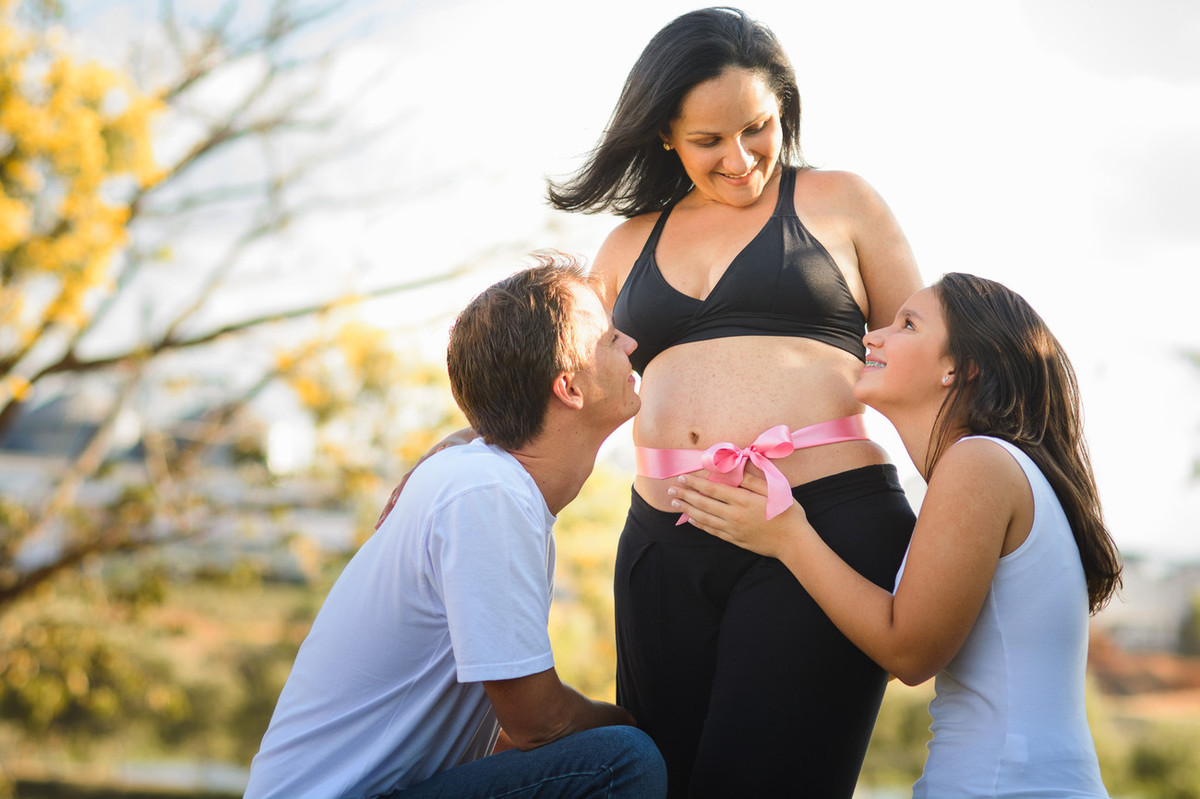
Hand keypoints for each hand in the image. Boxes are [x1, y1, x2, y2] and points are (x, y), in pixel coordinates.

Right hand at [375, 427, 476, 528]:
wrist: (451, 445)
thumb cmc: (454, 448)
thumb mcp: (453, 448)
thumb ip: (447, 450)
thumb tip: (441, 450)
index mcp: (422, 466)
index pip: (408, 479)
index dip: (401, 490)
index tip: (395, 501)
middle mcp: (414, 474)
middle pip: (397, 491)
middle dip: (389, 507)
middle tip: (382, 521)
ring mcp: (414, 481)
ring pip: (396, 497)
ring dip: (388, 511)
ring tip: (379, 526)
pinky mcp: (416, 487)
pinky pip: (403, 500)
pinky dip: (395, 510)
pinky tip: (388, 521)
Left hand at [667, 467, 809, 559]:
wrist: (793, 542)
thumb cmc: (787, 512)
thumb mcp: (774, 489)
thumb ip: (753, 478)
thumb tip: (739, 465)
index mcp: (742, 500)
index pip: (712, 489)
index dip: (696, 483)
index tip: (683, 477)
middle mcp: (733, 515)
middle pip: (703, 503)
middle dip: (685, 495)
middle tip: (670, 489)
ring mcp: (733, 529)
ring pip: (704, 518)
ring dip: (687, 509)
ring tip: (675, 503)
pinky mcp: (734, 539)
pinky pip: (712, 530)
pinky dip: (699, 524)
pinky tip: (690, 519)